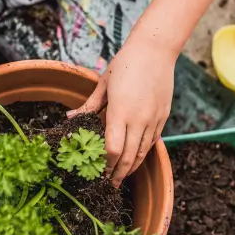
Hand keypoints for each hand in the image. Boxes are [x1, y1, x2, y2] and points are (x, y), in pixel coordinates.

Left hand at [69, 36, 175, 186]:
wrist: (155, 50)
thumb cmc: (125, 64)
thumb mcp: (103, 84)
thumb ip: (89, 105)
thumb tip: (71, 118)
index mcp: (120, 112)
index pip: (112, 149)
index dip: (105, 165)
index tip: (99, 173)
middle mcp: (138, 119)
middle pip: (128, 156)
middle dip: (118, 173)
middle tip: (110, 184)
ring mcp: (153, 119)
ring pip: (143, 152)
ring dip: (132, 167)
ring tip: (123, 176)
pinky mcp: (163, 116)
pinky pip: (153, 141)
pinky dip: (144, 153)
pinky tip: (137, 158)